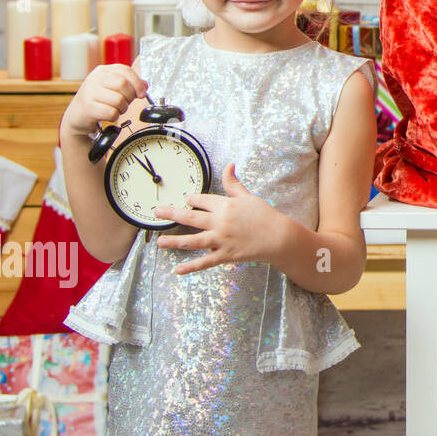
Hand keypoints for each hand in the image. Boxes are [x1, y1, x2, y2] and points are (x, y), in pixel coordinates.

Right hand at [61, 64, 146, 138]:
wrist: (77, 116)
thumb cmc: (98, 101)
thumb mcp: (112, 88)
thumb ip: (129, 84)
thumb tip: (145, 85)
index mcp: (103, 71)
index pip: (125, 70)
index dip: (137, 83)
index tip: (141, 94)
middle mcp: (95, 78)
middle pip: (123, 84)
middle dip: (129, 97)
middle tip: (124, 103)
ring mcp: (89, 91)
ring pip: (119, 99)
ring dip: (122, 108)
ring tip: (115, 109)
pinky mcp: (87, 106)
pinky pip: (111, 112)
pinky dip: (114, 116)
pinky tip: (108, 115)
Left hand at [153, 163, 287, 274]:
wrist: (279, 236)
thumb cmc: (264, 215)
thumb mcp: (248, 196)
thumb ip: (233, 183)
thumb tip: (229, 165)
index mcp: (225, 205)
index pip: (202, 200)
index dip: (192, 199)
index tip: (187, 200)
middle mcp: (220, 222)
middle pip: (190, 217)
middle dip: (172, 214)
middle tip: (157, 212)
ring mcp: (221, 239)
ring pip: (193, 241)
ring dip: (174, 242)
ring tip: (160, 241)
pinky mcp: (225, 254)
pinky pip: (205, 262)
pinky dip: (191, 267)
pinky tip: (178, 270)